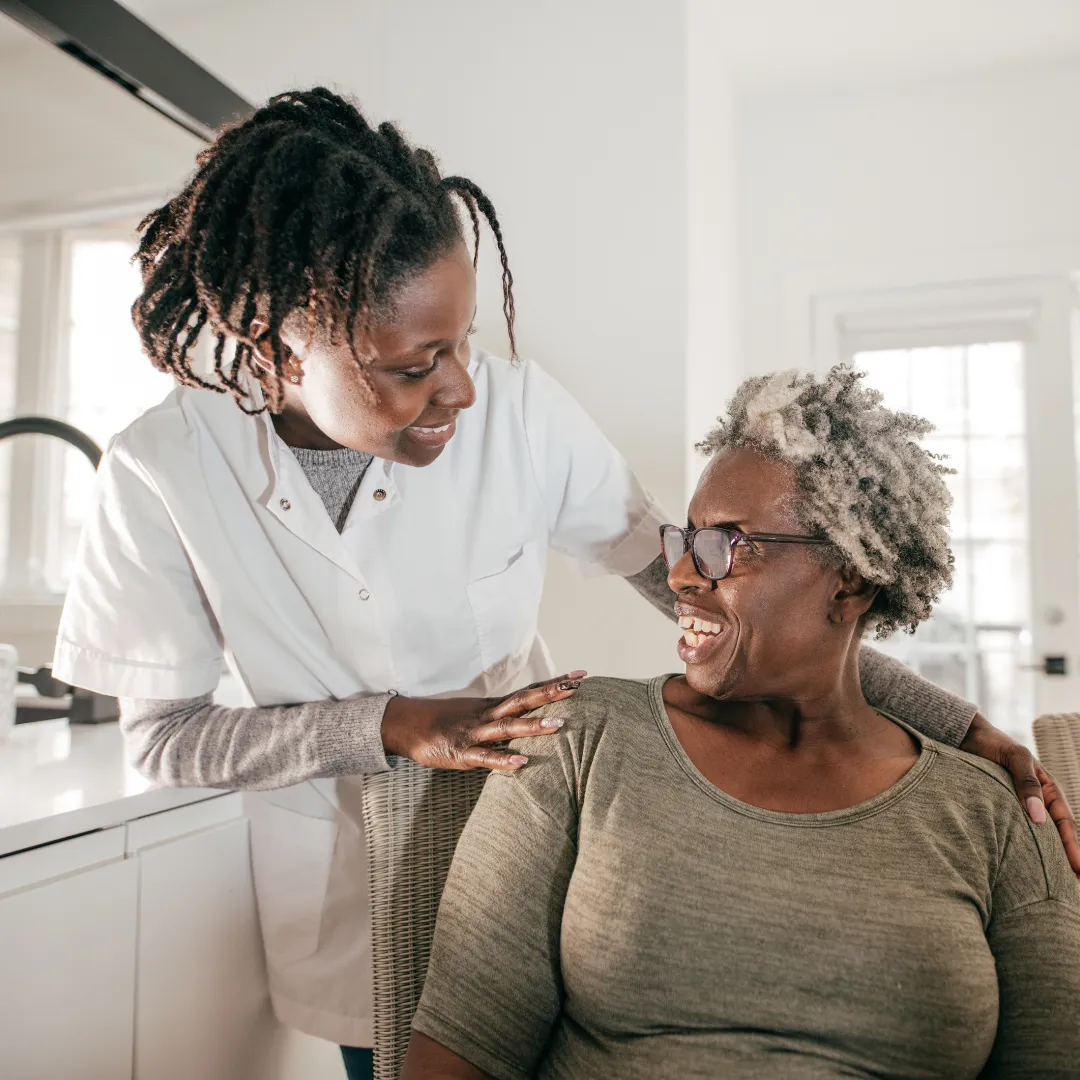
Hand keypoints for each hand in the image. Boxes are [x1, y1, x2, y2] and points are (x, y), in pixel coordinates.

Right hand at [380, 672, 585, 772]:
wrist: (404, 724)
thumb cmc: (443, 721)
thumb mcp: (474, 714)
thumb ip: (500, 715)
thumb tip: (528, 717)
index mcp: (492, 706)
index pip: (528, 691)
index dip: (554, 683)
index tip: (581, 675)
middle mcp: (486, 714)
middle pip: (523, 701)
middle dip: (550, 694)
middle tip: (576, 687)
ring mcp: (473, 733)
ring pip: (507, 727)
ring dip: (533, 726)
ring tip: (558, 725)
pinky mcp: (460, 753)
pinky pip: (484, 757)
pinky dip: (503, 760)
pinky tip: (521, 763)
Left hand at [960, 712, 1079, 876]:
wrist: (965, 737)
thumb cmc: (993, 744)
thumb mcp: (1014, 757)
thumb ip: (1026, 782)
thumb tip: (1039, 818)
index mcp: (1047, 790)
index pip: (1065, 823)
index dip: (1074, 848)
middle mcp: (1036, 802)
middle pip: (1054, 836)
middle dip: (1065, 862)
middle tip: (1072, 889)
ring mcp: (1017, 809)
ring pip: (1034, 838)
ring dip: (1043, 860)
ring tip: (1048, 887)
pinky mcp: (997, 812)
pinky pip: (1011, 834)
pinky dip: (1018, 850)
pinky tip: (1015, 869)